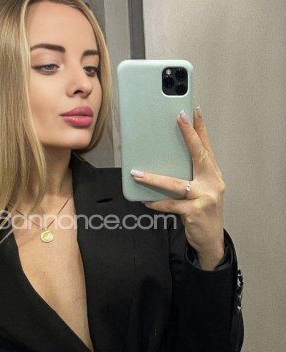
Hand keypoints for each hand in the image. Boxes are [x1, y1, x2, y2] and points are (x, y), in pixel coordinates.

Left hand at [131, 107, 224, 269]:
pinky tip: (145, 200)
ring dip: (154, 179)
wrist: (211, 241)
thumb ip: (189, 176)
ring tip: (137, 173)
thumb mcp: (201, 191)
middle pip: (199, 155)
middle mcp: (212, 183)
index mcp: (213, 175)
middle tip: (179, 119)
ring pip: (176, 184)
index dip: (201, 128)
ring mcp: (205, 198)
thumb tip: (164, 162)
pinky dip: (156, 203)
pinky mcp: (194, 212)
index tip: (194, 110)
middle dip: (189, 135)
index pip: (207, 147)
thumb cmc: (203, 212)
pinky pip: (170, 205)